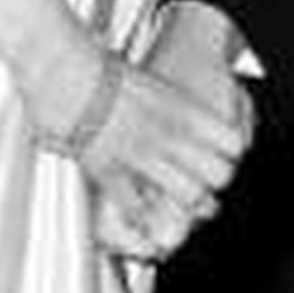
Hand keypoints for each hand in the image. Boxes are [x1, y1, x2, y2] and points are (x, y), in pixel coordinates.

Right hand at [81, 10, 255, 261]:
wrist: (61, 68)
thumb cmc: (98, 71)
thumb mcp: (149, 85)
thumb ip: (169, 108)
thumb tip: (180, 120)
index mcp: (182, 109)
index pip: (232, 143)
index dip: (231, 157)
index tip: (223, 162)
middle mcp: (168, 134)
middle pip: (218, 175)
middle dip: (215, 187)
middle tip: (206, 199)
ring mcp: (142, 154)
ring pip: (188, 195)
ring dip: (186, 208)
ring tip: (183, 217)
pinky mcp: (110, 171)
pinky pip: (137, 208)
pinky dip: (141, 220)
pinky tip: (143, 224)